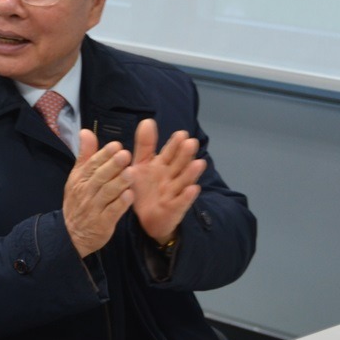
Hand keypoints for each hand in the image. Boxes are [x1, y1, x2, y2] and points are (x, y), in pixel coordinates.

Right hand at [62, 129, 133, 257]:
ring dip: (119, 183)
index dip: (104, 155)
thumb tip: (86, 131)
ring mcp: (94, 208)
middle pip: (100, 177)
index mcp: (80, 179)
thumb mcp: (77, 177)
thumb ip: (85, 155)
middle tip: (126, 154)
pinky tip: (129, 196)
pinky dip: (120, 204)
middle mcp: (86, 192)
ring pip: (107, 194)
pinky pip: (112, 212)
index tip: (116, 145)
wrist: (72, 234)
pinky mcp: (102, 223)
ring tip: (131, 173)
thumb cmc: (79, 200)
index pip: (92, 164)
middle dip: (113, 165)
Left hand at [125, 119, 202, 245]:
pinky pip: (180, 203)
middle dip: (185, 155)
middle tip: (191, 143)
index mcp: (162, 165)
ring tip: (198, 163)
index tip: (181, 134)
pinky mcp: (173, 209)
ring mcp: (174, 193)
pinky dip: (187, 197)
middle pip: (179, 165)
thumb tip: (148, 120)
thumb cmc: (144, 188)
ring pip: (183, 181)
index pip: (170, 153)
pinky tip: (193, 189)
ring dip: (191, 173)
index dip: (175, 144)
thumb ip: (145, 145)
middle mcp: (171, 177)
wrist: (144, 219)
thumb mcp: (141, 164)